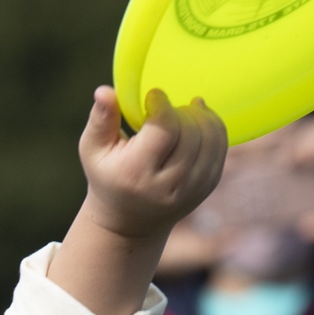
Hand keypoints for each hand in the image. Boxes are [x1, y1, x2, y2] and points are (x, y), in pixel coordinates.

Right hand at [48, 87, 227, 314]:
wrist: (130, 224)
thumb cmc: (109, 177)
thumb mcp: (93, 151)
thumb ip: (100, 120)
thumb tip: (105, 90)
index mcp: (137, 174)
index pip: (164, 129)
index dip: (162, 104)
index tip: (152, 98)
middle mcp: (167, 186)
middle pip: (189, 132)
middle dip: (179, 110)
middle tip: (164, 110)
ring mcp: (191, 189)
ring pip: (210, 138)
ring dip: (200, 116)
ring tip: (183, 111)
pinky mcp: (206, 188)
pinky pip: (220, 148)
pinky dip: (213, 128)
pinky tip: (198, 120)